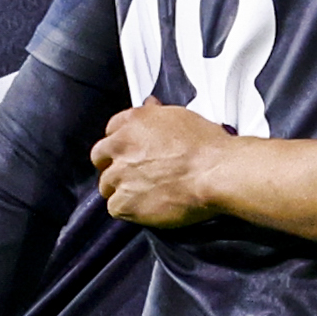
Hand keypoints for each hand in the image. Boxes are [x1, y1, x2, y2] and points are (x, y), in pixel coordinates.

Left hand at [94, 105, 233, 227]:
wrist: (215, 174)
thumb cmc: (207, 146)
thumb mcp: (182, 117)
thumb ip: (157, 114)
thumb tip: (150, 105)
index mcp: (133, 122)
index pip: (111, 130)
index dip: (122, 143)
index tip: (131, 151)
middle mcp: (120, 147)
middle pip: (100, 158)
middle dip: (113, 166)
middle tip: (133, 174)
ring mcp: (119, 176)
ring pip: (107, 185)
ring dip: (121, 189)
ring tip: (145, 194)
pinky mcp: (125, 202)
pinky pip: (115, 208)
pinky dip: (129, 210)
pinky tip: (147, 207)